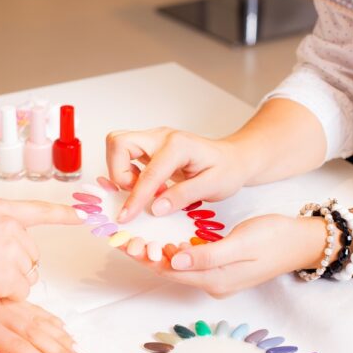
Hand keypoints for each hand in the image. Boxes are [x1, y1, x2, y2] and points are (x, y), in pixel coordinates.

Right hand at [0, 199, 81, 315]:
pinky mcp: (10, 274)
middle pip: (32, 254)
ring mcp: (11, 249)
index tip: (86, 213)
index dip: (66, 214)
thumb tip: (13, 245)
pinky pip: (22, 292)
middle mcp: (9, 225)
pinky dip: (5, 296)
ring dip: (9, 283)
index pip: (40, 210)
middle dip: (14, 267)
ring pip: (28, 275)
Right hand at [105, 127, 251, 222]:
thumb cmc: (227, 170)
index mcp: (179, 145)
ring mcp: (153, 140)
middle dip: (118, 172)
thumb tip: (156, 208)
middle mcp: (161, 137)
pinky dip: (126, 171)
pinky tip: (146, 186)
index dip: (135, 197)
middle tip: (135, 193)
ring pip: (118, 145)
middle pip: (119, 142)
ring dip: (120, 171)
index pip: (148, 172)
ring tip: (143, 191)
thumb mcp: (214, 186)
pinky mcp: (149, 147)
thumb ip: (184, 196)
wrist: (233, 158)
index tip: (126, 216)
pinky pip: (125, 154)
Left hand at [121, 215, 328, 296]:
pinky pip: (189, 262)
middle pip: (170, 271)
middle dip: (145, 256)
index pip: (171, 271)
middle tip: (123, 239)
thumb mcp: (241, 242)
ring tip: (135, 238)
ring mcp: (217, 278)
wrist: (302, 242)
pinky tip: (162, 240)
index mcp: (216, 280)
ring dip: (156, 254)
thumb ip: (208, 254)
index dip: (146, 258)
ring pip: (178, 267)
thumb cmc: (275, 238)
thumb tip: (176, 261)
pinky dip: (173, 252)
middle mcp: (213, 284)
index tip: (125, 243)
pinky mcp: (221, 268)